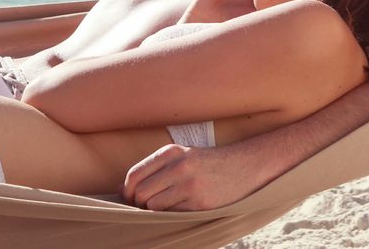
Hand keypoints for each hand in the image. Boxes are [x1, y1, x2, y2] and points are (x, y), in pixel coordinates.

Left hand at [123, 143, 262, 210]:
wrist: (246, 166)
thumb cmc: (209, 163)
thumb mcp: (183, 157)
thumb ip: (154, 169)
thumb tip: (122, 189)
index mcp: (172, 152)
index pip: (134, 176)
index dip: (128, 192)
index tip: (131, 199)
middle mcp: (179, 167)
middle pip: (141, 194)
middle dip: (140, 204)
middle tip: (149, 206)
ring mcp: (190, 186)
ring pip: (154, 207)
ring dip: (157, 211)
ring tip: (171, 205)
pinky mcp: (200, 204)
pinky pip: (173, 215)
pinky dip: (174, 215)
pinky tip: (185, 207)